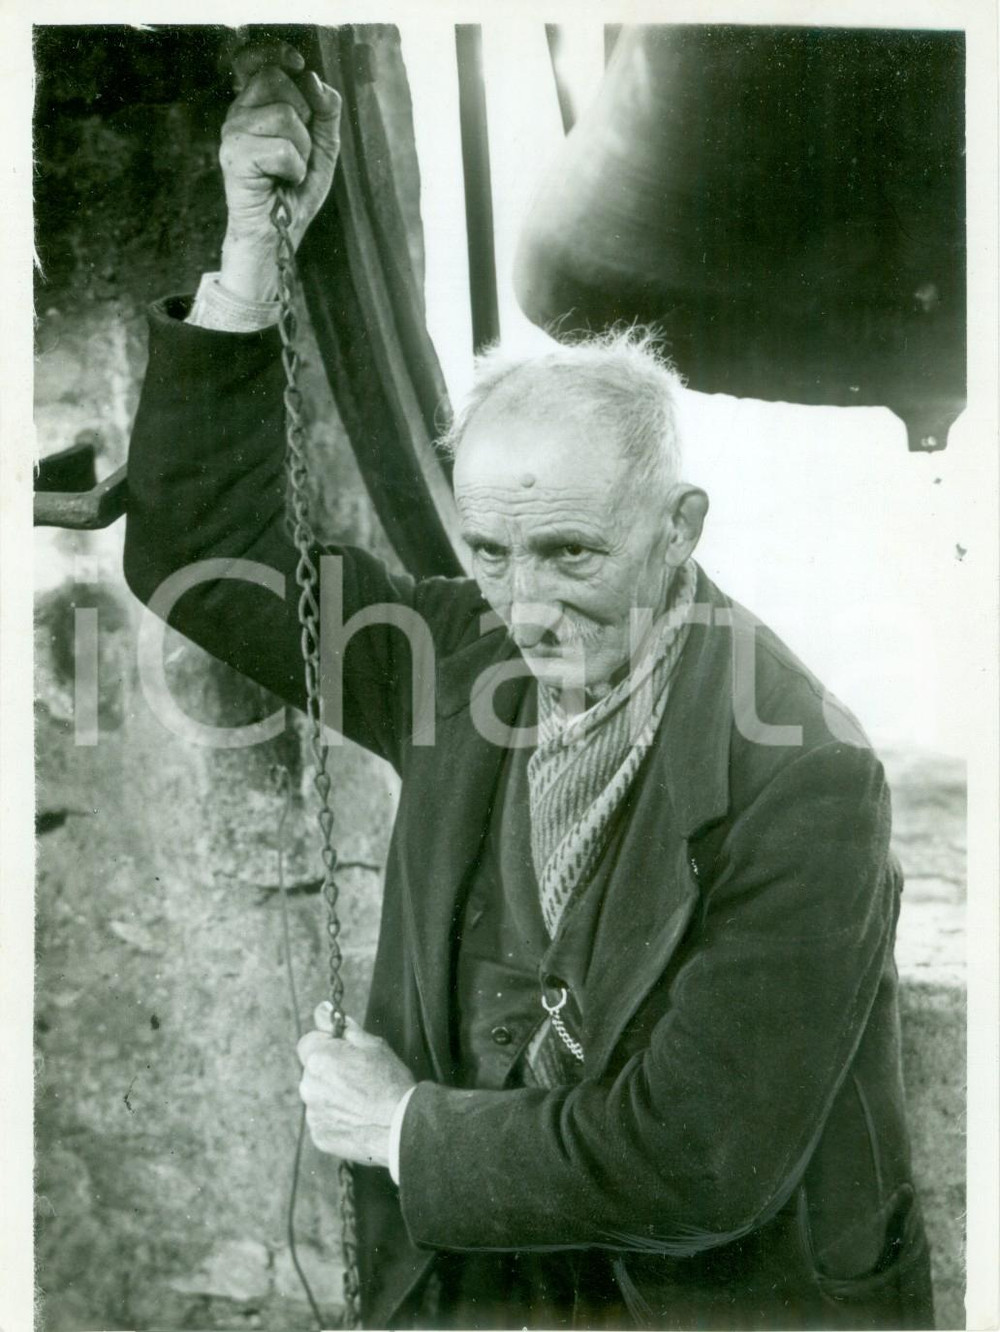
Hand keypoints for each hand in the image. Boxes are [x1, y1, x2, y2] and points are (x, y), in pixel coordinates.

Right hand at [219, 41, 341, 300]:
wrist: (277, 232)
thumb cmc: (294, 189)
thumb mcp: (321, 145)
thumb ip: (325, 110)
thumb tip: (315, 79)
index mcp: (254, 105)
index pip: (252, 58)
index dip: (275, 52)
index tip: (297, 63)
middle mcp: (238, 114)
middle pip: (276, 79)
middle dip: (304, 114)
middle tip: (298, 148)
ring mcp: (233, 134)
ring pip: (285, 115)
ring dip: (303, 149)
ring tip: (291, 170)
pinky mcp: (235, 157)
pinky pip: (283, 149)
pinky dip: (295, 170)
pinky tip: (283, 181)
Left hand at [297, 1003, 414, 1168]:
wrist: (401, 1127)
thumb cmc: (390, 1082)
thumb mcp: (372, 1044)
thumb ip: (342, 1026)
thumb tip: (321, 1009)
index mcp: (319, 1059)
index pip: (308, 1043)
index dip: (327, 1045)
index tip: (345, 1053)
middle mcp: (308, 1086)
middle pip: (312, 1071)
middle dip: (329, 1071)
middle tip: (358, 1078)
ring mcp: (312, 1114)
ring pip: (317, 1096)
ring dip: (331, 1095)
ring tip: (360, 1101)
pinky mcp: (319, 1136)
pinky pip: (322, 1120)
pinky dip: (335, 1118)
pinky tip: (357, 1118)